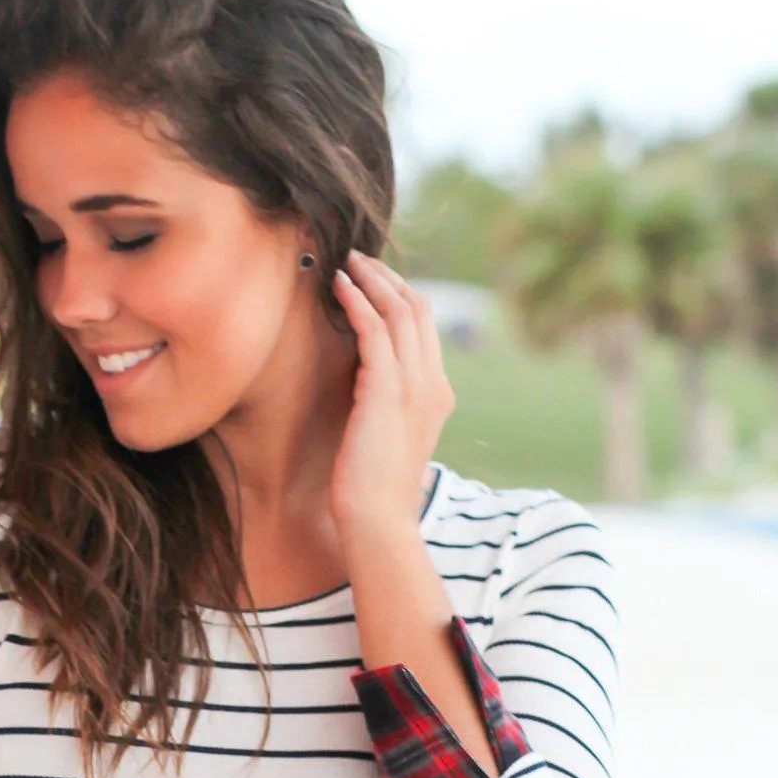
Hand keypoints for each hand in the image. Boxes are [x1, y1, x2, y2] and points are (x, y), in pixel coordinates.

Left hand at [329, 250, 453, 533]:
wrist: (379, 519)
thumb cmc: (375, 491)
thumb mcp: (388, 440)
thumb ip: (388, 409)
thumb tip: (367, 391)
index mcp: (438, 395)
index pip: (425, 329)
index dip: (401, 296)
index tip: (374, 280)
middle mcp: (433, 384)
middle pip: (418, 310)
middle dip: (389, 278)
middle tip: (360, 258)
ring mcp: (415, 385)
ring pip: (399, 310)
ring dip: (372, 279)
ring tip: (347, 260)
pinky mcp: (388, 389)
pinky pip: (374, 328)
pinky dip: (357, 300)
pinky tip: (338, 284)